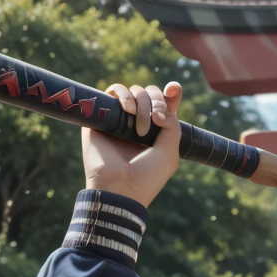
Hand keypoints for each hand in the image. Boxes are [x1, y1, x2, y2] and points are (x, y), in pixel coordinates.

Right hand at [82, 80, 182, 207]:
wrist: (120, 187)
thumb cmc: (147, 175)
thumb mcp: (171, 152)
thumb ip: (173, 124)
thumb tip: (157, 109)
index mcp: (156, 132)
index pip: (165, 103)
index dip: (171, 92)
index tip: (174, 89)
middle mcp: (138, 124)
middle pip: (150, 94)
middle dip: (156, 101)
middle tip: (155, 120)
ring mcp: (119, 120)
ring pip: (133, 91)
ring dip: (142, 103)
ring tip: (140, 127)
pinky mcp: (102, 117)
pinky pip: (111, 91)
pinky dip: (123, 94)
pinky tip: (128, 110)